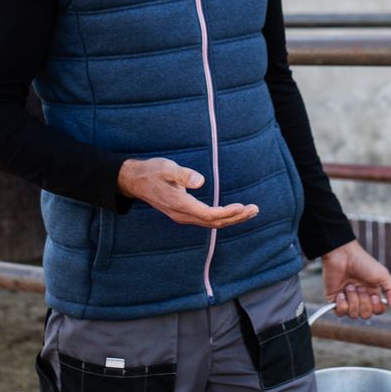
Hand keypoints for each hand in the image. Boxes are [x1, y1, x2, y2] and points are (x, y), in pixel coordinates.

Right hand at [117, 158, 259, 228]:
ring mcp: (183, 216)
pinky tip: (232, 212)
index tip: (242, 206)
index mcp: (180, 205)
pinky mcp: (183, 214)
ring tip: (250, 211)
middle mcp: (182, 215)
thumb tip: (200, 181)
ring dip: (232, 219)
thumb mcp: (167, 168)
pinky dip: (222, 217)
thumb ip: (183, 175)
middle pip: (214, 222)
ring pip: (211, 223)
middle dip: (236, 218)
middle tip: (255, 209)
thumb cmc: (153, 171)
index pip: (209, 214)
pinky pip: (206, 220)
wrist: (135, 181)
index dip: (227, 212)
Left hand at [321, 240, 390, 320]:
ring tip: (349, 286)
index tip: (373, 295)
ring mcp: (347, 300)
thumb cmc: (362, 262)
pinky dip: (342, 304)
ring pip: (353, 315)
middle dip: (363, 301)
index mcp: (372, 294)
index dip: (376, 307)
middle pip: (365, 315)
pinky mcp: (334, 300)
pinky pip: (340, 313)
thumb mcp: (383, 274)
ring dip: (352, 299)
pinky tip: (341, 293)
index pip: (377, 311)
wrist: (343, 255)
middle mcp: (360, 299)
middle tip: (359, 287)